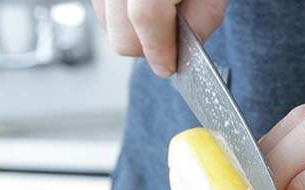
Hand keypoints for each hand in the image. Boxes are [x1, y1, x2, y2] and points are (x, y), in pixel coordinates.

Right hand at [91, 0, 226, 76]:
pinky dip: (119, 17)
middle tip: (171, 40)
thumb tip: (185, 51)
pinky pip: (100, 12)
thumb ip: (204, 17)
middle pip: (121, 35)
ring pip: (106, 26)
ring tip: (159, 15)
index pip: (146, 18)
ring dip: (132, 33)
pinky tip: (140, 6)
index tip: (169, 68)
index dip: (160, 50)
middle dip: (147, 48)